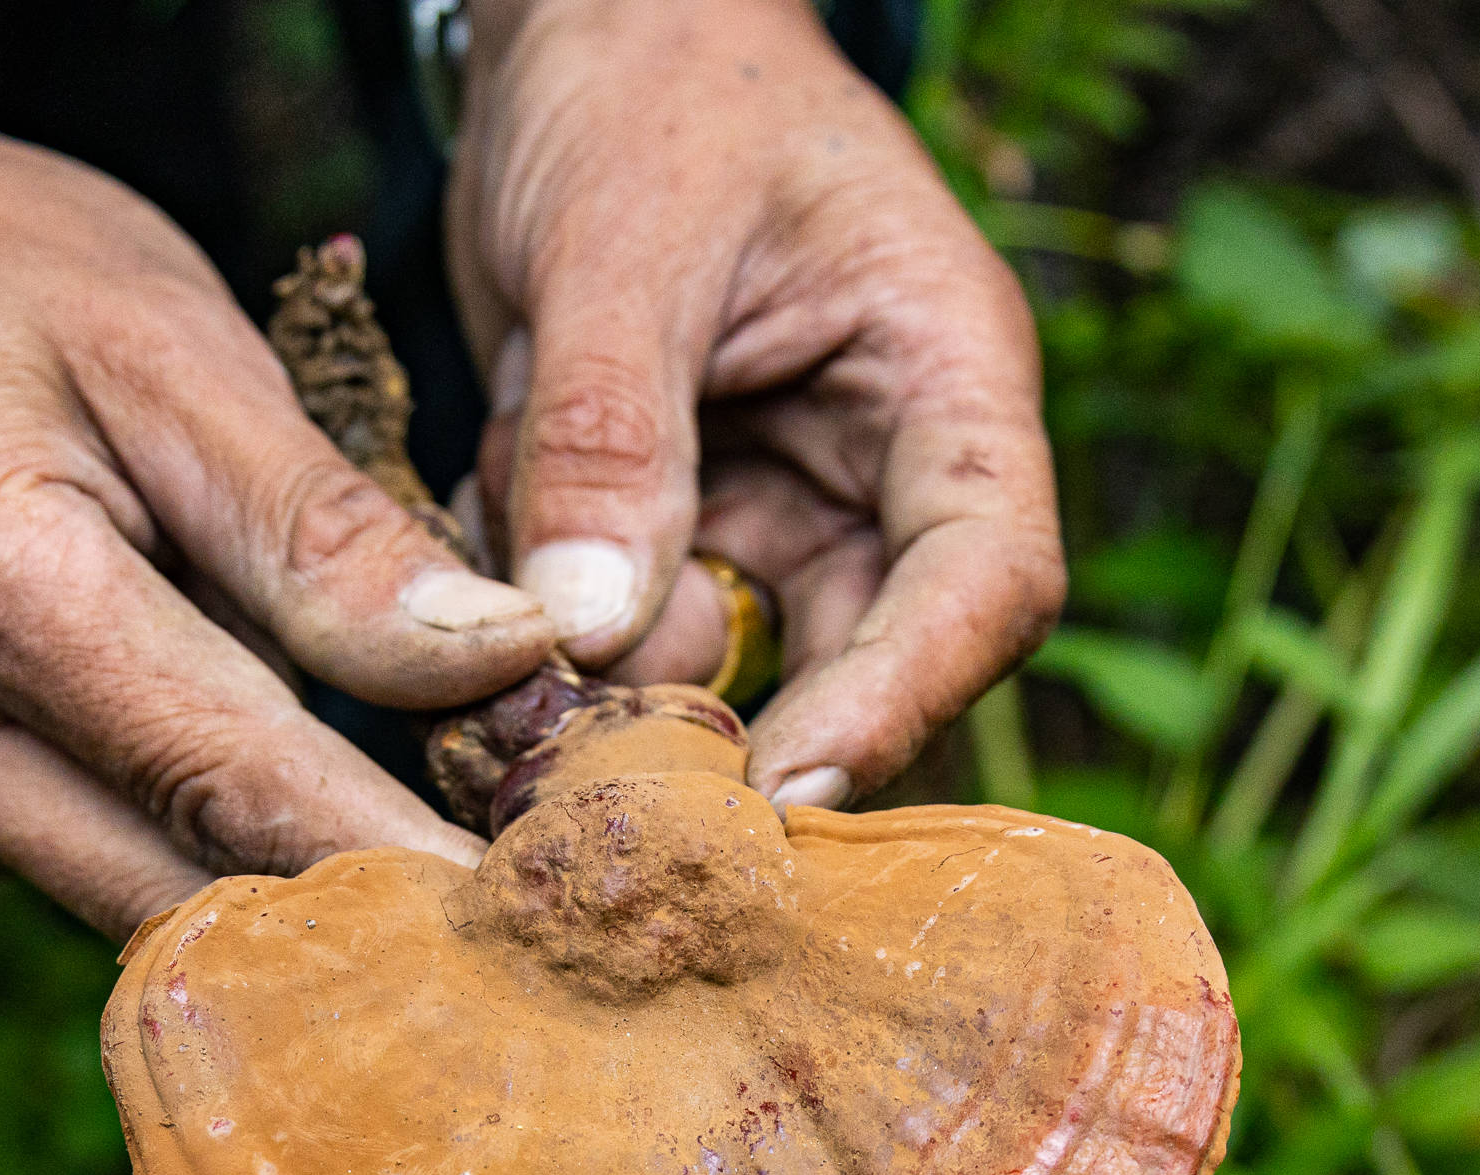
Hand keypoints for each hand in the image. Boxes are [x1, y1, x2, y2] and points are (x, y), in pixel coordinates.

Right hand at [0, 86, 562, 929]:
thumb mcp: (175, 348)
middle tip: (543, 929)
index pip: (229, 776)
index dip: (398, 859)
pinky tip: (319, 812)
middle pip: (184, 886)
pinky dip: (214, 854)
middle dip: (369, 918)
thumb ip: (325, 529)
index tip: (543, 918)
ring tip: (465, 875)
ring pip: (146, 904)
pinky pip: (98, 865)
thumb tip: (499, 659)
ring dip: (302, 903)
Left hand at [451, 0, 1065, 810]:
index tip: (788, 793)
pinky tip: (493, 499)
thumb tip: (595, 635)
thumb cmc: (645, 85)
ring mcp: (772, 508)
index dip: (902, 700)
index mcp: (943, 380)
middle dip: (737, 730)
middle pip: (861, 665)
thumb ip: (610, 434)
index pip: (986, 582)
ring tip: (516, 533)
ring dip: (605, 661)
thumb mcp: (617, 239)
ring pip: (715, 664)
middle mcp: (878, 470)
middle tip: (608, 788)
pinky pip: (611, 626)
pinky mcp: (670, 528)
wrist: (577, 37)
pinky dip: (541, 613)